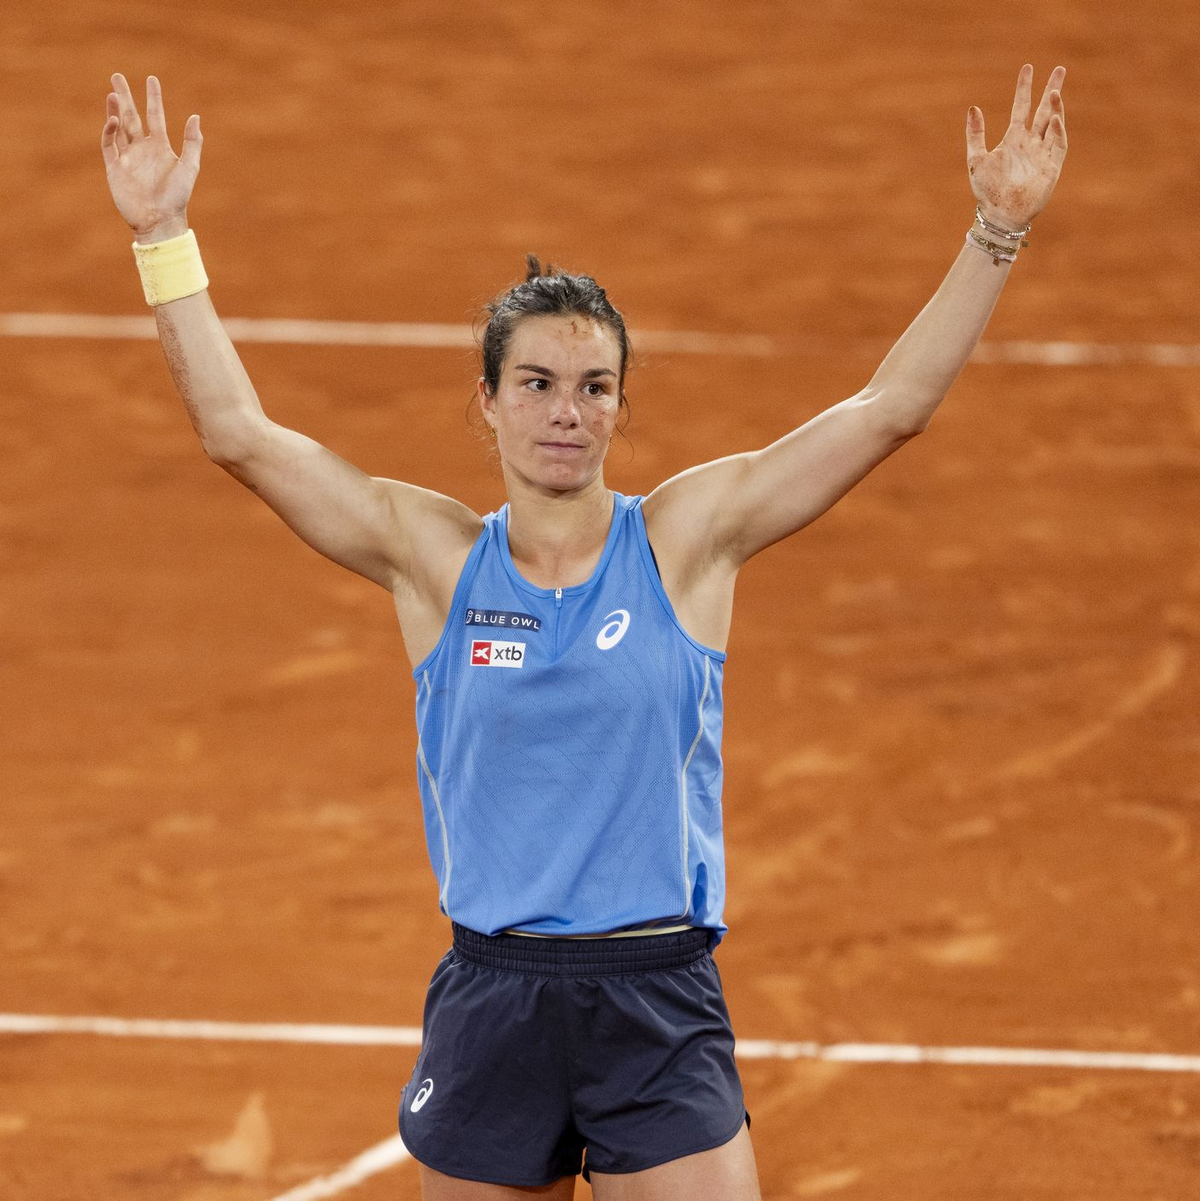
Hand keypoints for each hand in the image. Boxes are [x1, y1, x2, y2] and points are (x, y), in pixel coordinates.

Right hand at [101, 74, 201, 241]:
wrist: (160, 220)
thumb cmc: (177, 197)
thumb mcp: (189, 168)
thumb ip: (192, 143)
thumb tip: (195, 116)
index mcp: (160, 147)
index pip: (155, 116)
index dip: (154, 98)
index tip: (152, 79)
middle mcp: (142, 148)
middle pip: (131, 116)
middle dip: (125, 97)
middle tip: (117, 76)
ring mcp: (127, 156)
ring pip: (118, 127)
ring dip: (115, 110)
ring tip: (113, 93)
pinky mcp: (114, 167)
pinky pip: (109, 144)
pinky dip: (109, 131)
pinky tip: (113, 119)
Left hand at [966, 64, 1066, 228]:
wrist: (999, 215)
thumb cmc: (987, 191)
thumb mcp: (976, 159)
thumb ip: (975, 134)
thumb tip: (973, 107)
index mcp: (1013, 139)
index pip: (1021, 107)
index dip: (1024, 88)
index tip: (1028, 68)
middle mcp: (1030, 143)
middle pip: (1043, 110)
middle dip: (1051, 90)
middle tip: (1060, 69)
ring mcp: (1042, 153)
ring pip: (1053, 123)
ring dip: (1055, 107)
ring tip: (1055, 90)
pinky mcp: (1051, 166)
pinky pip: (1057, 143)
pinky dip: (1057, 130)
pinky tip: (1053, 117)